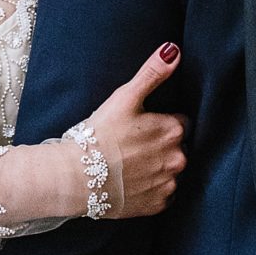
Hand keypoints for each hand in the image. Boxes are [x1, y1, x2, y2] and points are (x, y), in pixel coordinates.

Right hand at [88, 44, 187, 220]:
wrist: (76, 177)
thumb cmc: (99, 134)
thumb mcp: (125, 97)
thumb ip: (153, 72)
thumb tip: (174, 50)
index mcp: (174, 130)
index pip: (179, 123)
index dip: (160, 123)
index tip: (140, 126)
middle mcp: (178, 159)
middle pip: (177, 147)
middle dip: (161, 145)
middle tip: (133, 145)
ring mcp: (168, 184)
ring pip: (170, 171)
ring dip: (157, 167)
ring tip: (131, 164)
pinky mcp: (158, 205)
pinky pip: (162, 193)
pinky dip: (151, 188)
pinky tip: (132, 182)